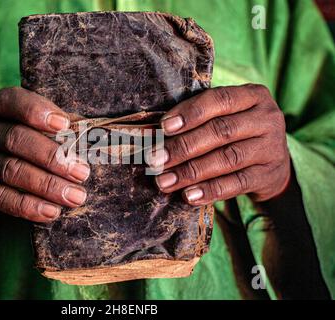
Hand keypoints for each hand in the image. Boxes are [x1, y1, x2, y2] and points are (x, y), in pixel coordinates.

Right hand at [0, 87, 89, 224]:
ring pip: (10, 170)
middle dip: (52, 157)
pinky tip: (51, 212)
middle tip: (81, 172)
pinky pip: (0, 197)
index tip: (65, 125)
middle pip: (14, 139)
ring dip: (46, 186)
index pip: (12, 101)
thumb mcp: (35, 129)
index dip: (37, 111)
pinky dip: (27, 206)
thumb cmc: (20, 146)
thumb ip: (59, 127)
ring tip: (75, 196)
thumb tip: (94, 134)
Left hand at [149, 84, 290, 204]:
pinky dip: (211, 190)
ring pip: (227, 159)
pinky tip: (189, 196)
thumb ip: (198, 120)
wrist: (274, 165)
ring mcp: (271, 147)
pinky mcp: (269, 175)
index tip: (163, 127)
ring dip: (191, 172)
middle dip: (183, 147)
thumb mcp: (226, 117)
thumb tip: (154, 133)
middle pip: (220, 131)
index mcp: (253, 96)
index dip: (190, 113)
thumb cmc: (237, 134)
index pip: (219, 100)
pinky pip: (237, 183)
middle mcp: (267, 118)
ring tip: (165, 182)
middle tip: (155, 160)